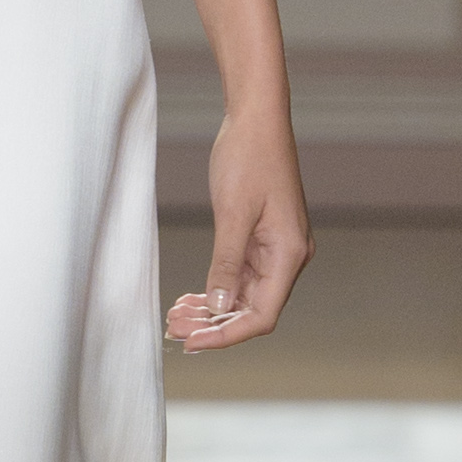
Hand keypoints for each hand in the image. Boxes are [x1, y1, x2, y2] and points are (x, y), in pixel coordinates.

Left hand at [166, 101, 311, 351]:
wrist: (255, 118)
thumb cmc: (248, 157)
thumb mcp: (232, 212)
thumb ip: (225, 263)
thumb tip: (219, 308)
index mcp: (289, 253)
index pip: (262, 315)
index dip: (227, 335)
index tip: (192, 343)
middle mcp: (288, 256)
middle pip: (252, 309)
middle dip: (213, 325)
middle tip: (173, 329)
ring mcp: (275, 249)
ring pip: (243, 295)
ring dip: (211, 310)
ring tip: (175, 317)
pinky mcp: (262, 239)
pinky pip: (239, 276)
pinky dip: (216, 289)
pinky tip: (190, 298)